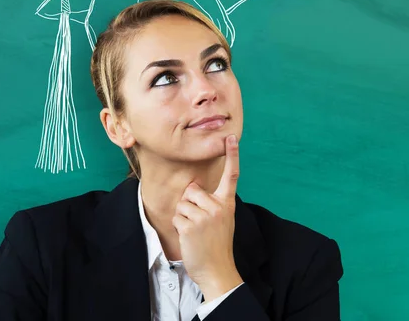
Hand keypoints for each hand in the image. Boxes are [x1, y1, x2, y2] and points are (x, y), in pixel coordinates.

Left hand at [171, 134, 243, 299]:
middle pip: (192, 190)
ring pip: (182, 203)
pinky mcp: (191, 226)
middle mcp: (218, 206)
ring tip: (195, 231)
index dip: (232, 155)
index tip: (231, 138)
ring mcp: (205, 216)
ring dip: (183, 217)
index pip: (232, 175)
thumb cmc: (216, 244)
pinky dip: (179, 226)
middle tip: (200, 223)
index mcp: (227, 203)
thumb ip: (211, 202)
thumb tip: (192, 187)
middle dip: (189, 204)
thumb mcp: (222, 220)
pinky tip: (190, 237)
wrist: (217, 270)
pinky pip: (176, 216)